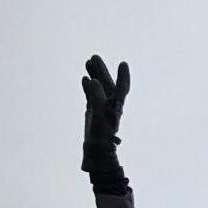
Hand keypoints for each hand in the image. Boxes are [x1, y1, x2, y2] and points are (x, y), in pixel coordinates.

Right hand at [81, 55, 129, 171]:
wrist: (97, 151)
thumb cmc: (101, 136)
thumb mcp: (100, 115)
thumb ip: (97, 97)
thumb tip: (94, 80)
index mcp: (116, 106)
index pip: (122, 89)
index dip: (123, 77)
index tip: (123, 64)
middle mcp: (110, 106)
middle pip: (108, 84)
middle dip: (102, 70)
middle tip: (95, 57)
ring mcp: (101, 108)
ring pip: (99, 88)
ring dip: (95, 75)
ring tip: (89, 61)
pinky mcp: (93, 112)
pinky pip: (91, 95)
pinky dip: (88, 86)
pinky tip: (84, 78)